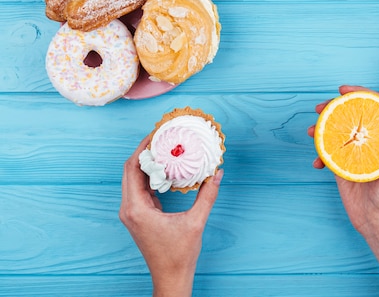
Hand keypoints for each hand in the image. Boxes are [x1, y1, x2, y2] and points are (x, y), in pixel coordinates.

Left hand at [119, 136, 223, 296]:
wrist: (171, 277)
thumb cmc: (179, 254)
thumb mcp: (196, 222)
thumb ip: (207, 196)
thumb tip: (217, 173)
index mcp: (137, 208)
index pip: (132, 169)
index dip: (142, 148)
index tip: (156, 133)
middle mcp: (129, 209)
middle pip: (130, 171)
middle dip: (144, 151)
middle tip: (161, 136)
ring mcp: (133, 213)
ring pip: (134, 179)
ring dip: (147, 163)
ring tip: (164, 148)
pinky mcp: (139, 216)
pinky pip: (141, 189)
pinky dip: (150, 176)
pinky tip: (166, 168)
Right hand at [307, 85, 378, 235]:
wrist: (377, 219)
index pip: (371, 107)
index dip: (357, 94)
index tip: (342, 90)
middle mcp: (367, 141)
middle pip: (349, 116)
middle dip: (331, 108)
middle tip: (318, 108)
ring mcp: (352, 153)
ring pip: (334, 132)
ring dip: (320, 129)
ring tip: (311, 131)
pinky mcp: (341, 167)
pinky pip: (326, 155)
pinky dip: (319, 155)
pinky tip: (316, 162)